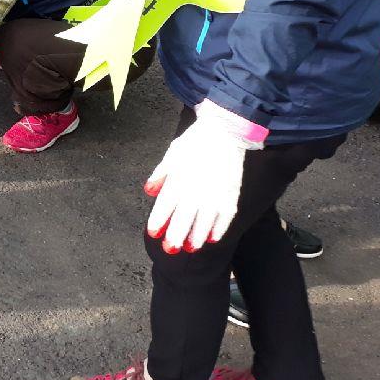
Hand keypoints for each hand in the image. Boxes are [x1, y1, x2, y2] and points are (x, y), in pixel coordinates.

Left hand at [145, 100, 266, 253]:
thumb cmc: (195, 142)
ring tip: (190, 248)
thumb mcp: (172, 154)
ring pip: (204, 219)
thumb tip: (148, 191)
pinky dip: (219, 228)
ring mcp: (216, 190)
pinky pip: (225, 215)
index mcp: (180, 176)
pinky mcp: (231, 192)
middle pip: (184, 215)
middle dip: (176, 233)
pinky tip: (212, 239)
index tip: (152, 233)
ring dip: (196, 235)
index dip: (158, 219)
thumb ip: (160, 174)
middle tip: (170, 249)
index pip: (166, 202)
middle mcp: (197, 186)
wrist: (225, 129)